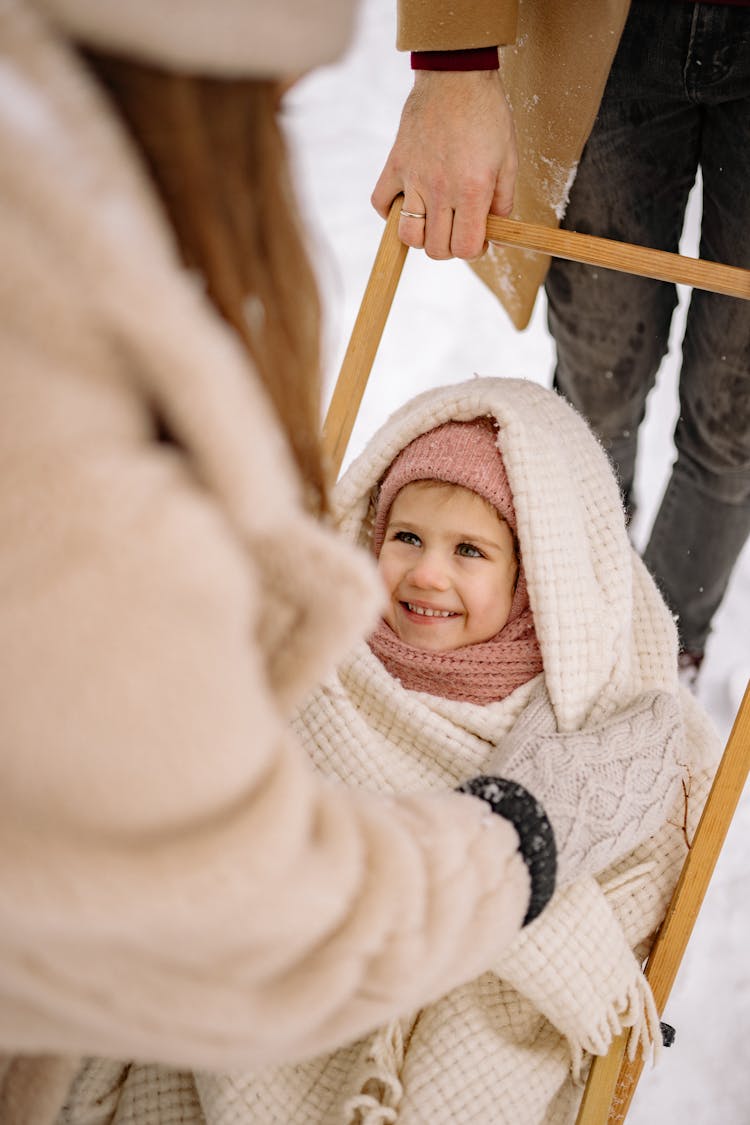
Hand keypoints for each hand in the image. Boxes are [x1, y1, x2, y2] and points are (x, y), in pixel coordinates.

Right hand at [371, 68, 516, 260]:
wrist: (457, 76)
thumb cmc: (487, 115)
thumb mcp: (509, 160)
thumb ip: (503, 201)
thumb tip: (495, 230)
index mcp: (471, 191)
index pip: (464, 248)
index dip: (472, 250)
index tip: (476, 238)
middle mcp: (440, 190)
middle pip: (435, 249)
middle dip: (449, 246)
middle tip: (456, 228)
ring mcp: (413, 178)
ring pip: (407, 235)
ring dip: (420, 237)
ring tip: (432, 220)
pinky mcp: (395, 164)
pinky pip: (381, 203)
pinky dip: (389, 212)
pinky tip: (406, 204)